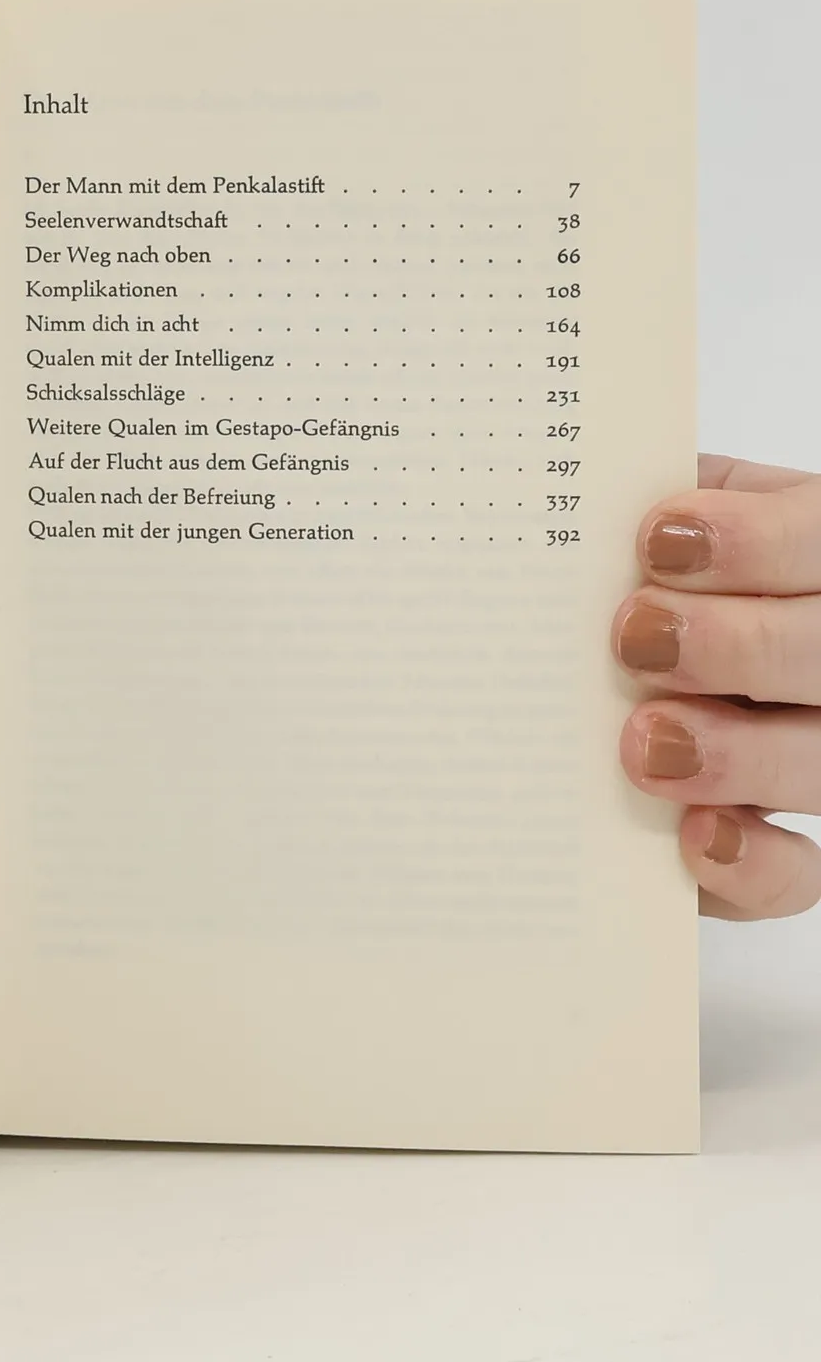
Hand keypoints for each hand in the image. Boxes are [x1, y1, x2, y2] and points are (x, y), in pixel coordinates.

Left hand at [615, 454, 820, 918]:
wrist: (646, 668)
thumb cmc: (659, 588)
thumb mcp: (663, 530)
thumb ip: (645, 510)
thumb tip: (566, 488)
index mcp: (812, 555)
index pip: (820, 536)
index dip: (758, 540)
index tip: (659, 539)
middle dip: (737, 644)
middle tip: (636, 637)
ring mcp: (818, 752)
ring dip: (737, 751)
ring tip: (644, 740)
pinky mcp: (788, 853)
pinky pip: (800, 873)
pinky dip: (752, 862)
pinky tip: (695, 837)